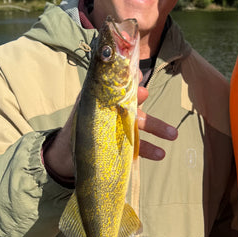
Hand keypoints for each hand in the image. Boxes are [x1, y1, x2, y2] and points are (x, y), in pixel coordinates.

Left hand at [43, 85, 177, 179]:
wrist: (64, 160)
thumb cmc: (74, 132)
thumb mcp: (82, 112)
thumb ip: (95, 97)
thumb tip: (111, 80)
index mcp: (105, 100)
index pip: (120, 85)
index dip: (129, 79)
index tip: (135, 76)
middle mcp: (116, 111)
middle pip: (135, 105)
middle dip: (145, 100)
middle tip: (148, 94)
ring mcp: (121, 128)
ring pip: (142, 124)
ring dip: (158, 127)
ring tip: (173, 134)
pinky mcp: (122, 146)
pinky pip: (139, 146)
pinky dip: (150, 149)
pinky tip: (160, 153)